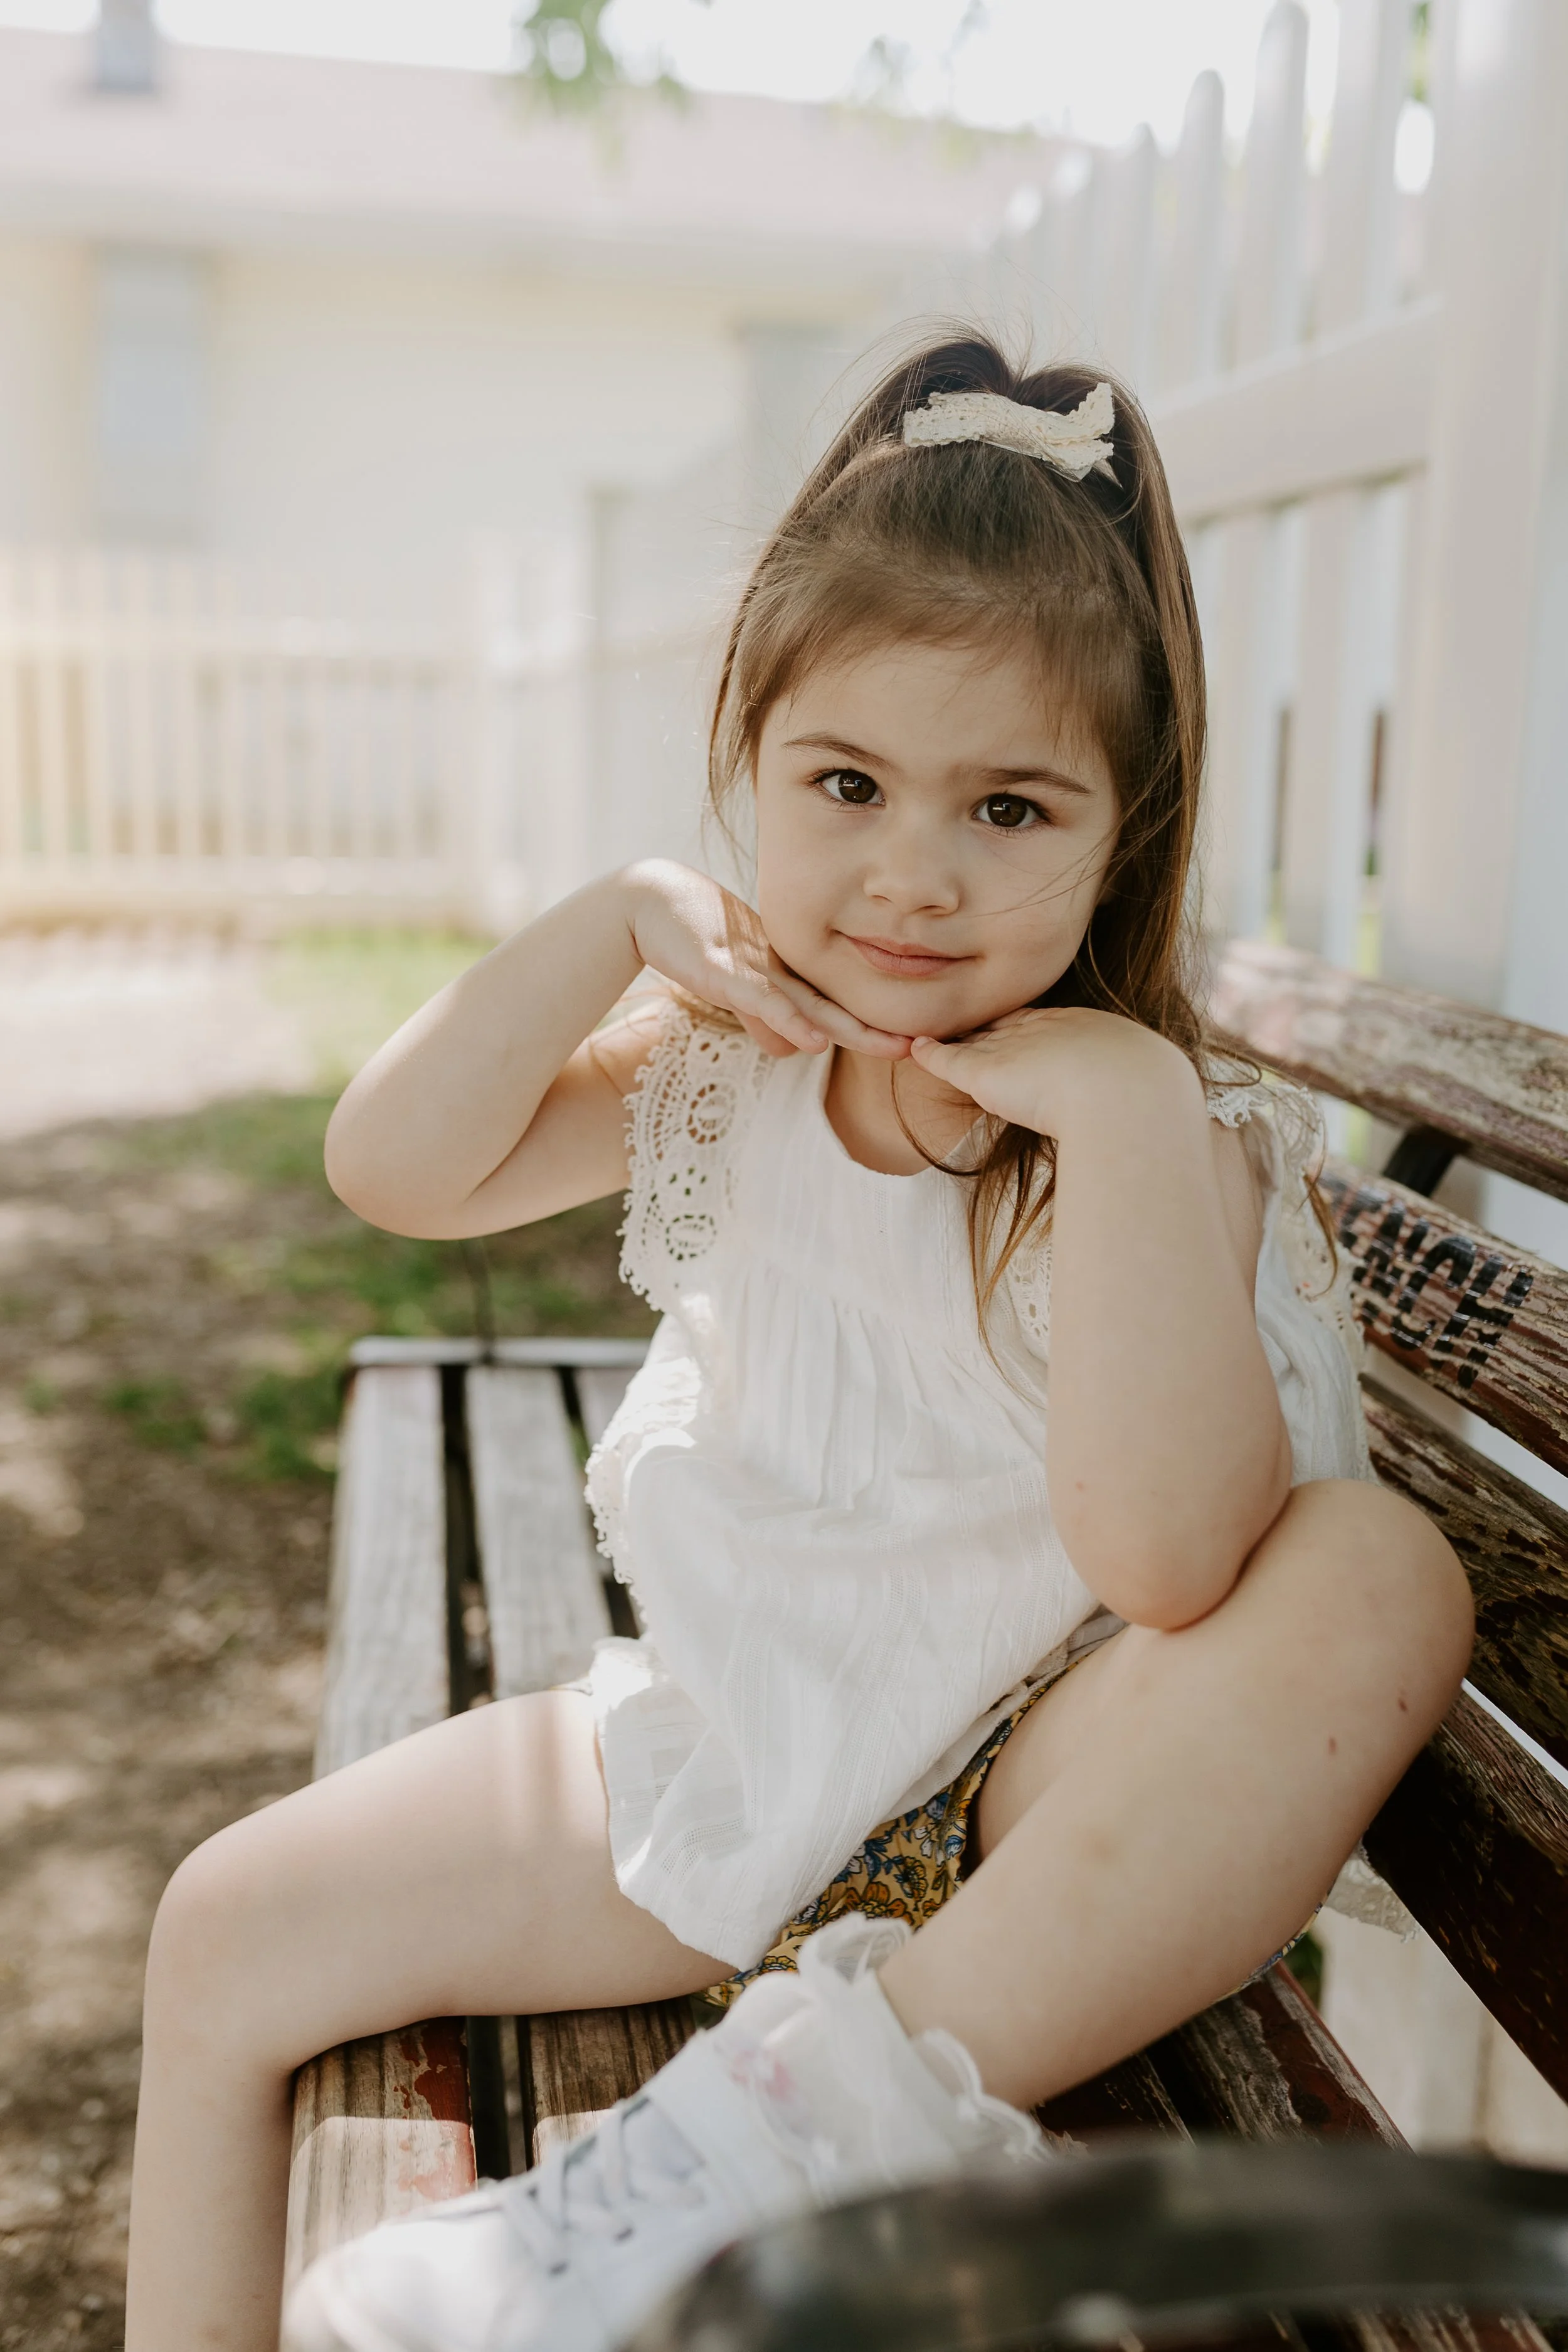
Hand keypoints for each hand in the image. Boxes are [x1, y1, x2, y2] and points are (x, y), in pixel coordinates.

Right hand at [624, 861, 908, 1059]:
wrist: (653, 903)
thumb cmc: (698, 940)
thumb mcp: (737, 989)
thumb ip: (764, 1020)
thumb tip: (793, 1052)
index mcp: (787, 975)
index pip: (835, 1007)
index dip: (870, 1026)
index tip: (910, 1045)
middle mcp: (781, 972)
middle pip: (837, 1008)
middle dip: (877, 1031)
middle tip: (921, 1047)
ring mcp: (755, 971)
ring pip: (810, 1006)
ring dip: (851, 1029)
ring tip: (891, 1047)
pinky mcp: (724, 973)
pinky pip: (763, 1001)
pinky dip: (789, 1021)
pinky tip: (814, 1039)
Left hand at [908, 1006, 1193, 1135]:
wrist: (1129, 1098)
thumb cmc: (1148, 1104)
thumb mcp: (1151, 1095)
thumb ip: (1140, 1105)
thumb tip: (1163, 1147)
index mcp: (1090, 1030)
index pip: (1049, 1027)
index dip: (1030, 1031)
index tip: (1019, 1033)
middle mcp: (1048, 1029)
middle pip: (1009, 1023)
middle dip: (992, 1026)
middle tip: (974, 1027)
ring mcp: (1014, 1049)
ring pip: (977, 1038)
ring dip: (958, 1038)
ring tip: (937, 1032)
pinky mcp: (985, 1072)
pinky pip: (946, 1058)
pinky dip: (928, 1054)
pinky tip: (913, 1047)